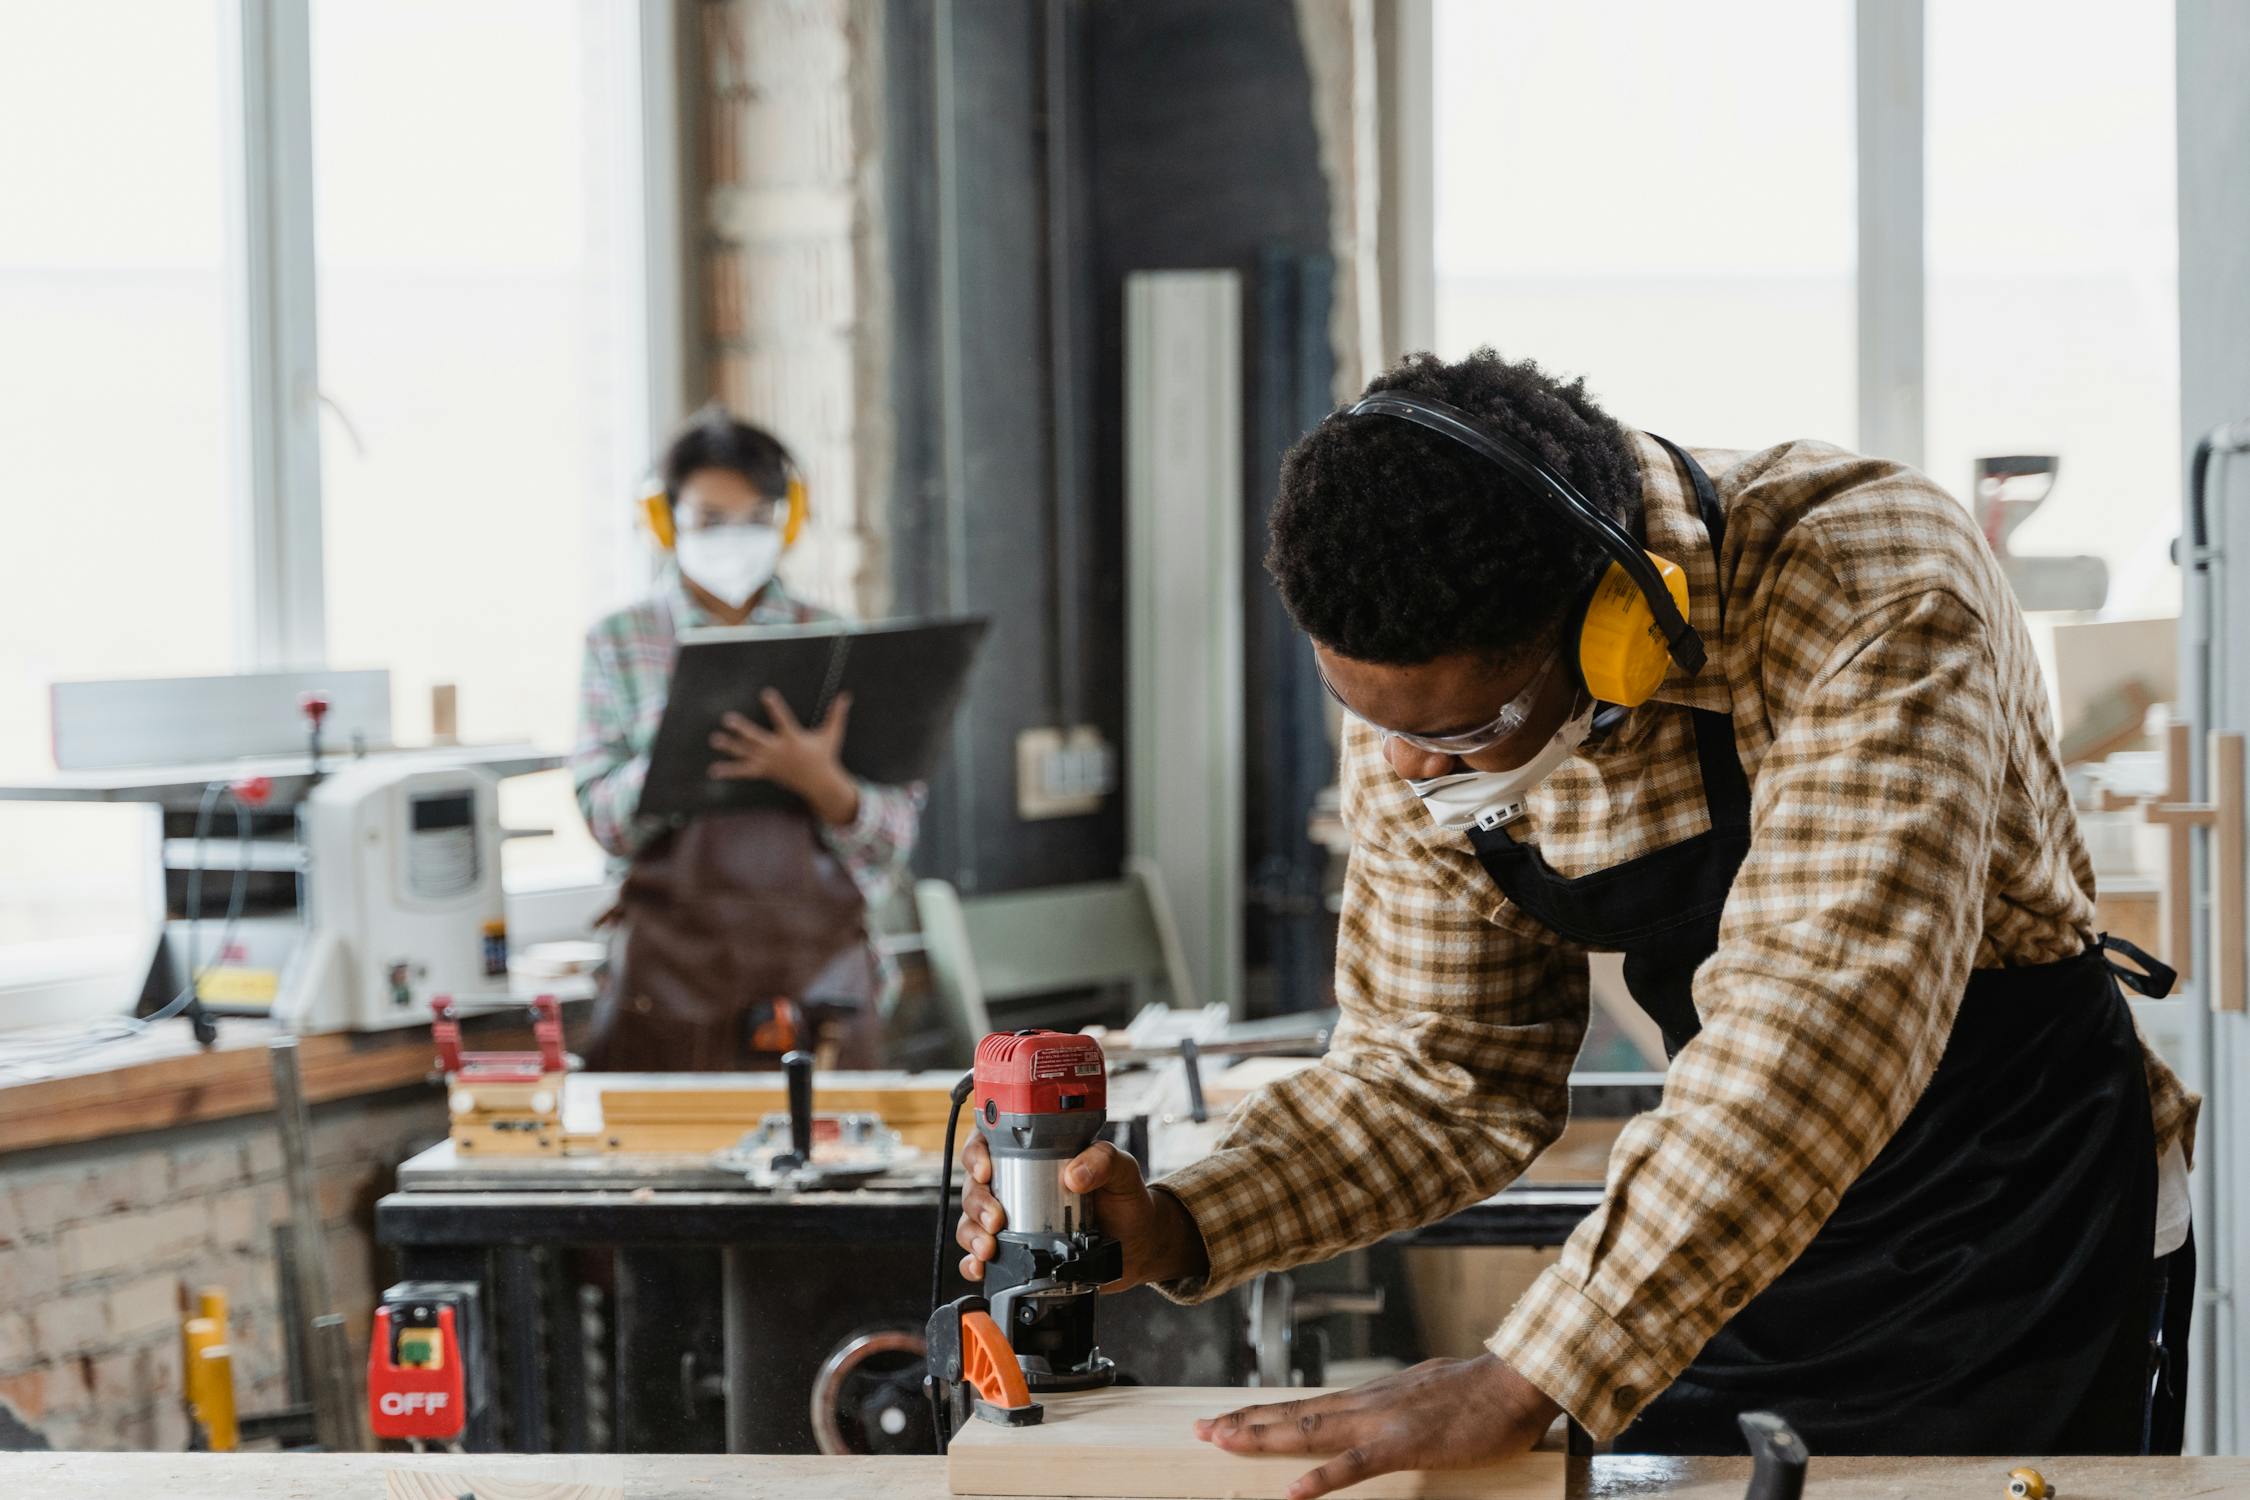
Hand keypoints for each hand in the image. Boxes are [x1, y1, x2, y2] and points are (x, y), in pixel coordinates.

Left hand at [708, 689, 859, 824]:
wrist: (819, 783)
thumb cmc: (825, 756)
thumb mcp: (832, 735)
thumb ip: (837, 715)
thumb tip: (846, 695)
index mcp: (793, 739)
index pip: (782, 719)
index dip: (775, 706)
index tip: (766, 693)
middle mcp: (778, 751)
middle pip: (756, 738)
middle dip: (742, 729)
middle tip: (728, 719)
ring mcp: (769, 762)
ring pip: (746, 753)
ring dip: (730, 747)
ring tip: (714, 739)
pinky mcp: (764, 771)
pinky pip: (744, 771)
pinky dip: (729, 771)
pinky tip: (713, 770)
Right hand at [954, 1135, 1207, 1290]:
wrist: (1137, 1245)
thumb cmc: (1125, 1200)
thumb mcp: (1122, 1171)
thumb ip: (1104, 1161)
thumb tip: (1073, 1175)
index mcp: (1036, 1156)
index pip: (990, 1144)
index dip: (977, 1154)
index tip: (985, 1171)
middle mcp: (1017, 1186)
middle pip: (975, 1186)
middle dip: (977, 1203)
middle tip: (995, 1219)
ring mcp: (1013, 1221)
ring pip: (972, 1221)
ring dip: (972, 1234)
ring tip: (990, 1248)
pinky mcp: (1015, 1252)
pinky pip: (981, 1257)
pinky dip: (974, 1263)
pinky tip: (981, 1267)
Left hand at [1195, 1355, 1561, 1499]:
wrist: (1517, 1381)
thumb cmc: (1480, 1394)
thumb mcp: (1425, 1395)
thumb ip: (1396, 1407)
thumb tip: (1378, 1416)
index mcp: (1371, 1397)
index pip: (1303, 1406)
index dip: (1261, 1413)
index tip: (1223, 1418)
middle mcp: (1366, 1404)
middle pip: (1293, 1414)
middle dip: (1244, 1422)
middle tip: (1199, 1429)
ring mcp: (1382, 1422)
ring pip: (1310, 1431)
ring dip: (1264, 1437)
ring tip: (1223, 1442)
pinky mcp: (1406, 1443)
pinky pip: (1356, 1465)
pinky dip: (1322, 1477)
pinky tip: (1293, 1491)